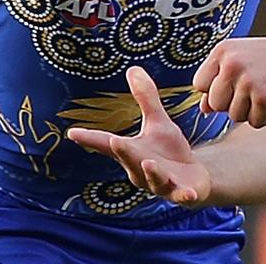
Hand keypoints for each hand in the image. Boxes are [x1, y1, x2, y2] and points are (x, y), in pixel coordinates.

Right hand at [67, 66, 211, 206]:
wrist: (193, 179)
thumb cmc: (169, 152)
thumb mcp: (159, 123)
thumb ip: (146, 99)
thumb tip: (132, 68)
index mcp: (133, 153)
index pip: (108, 145)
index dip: (91, 139)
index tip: (72, 132)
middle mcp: (141, 170)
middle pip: (130, 161)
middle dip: (123, 152)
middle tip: (115, 141)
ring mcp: (161, 184)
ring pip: (153, 180)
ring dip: (151, 173)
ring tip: (150, 163)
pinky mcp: (182, 193)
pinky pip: (181, 195)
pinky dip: (184, 195)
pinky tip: (188, 194)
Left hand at [194, 32, 265, 127]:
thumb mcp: (242, 58)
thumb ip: (219, 80)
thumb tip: (203, 108)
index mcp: (222, 51)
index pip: (199, 84)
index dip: (215, 90)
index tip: (234, 84)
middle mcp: (232, 64)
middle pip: (216, 104)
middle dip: (233, 104)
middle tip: (255, 88)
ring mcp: (249, 81)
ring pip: (235, 116)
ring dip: (252, 110)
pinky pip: (255, 122)